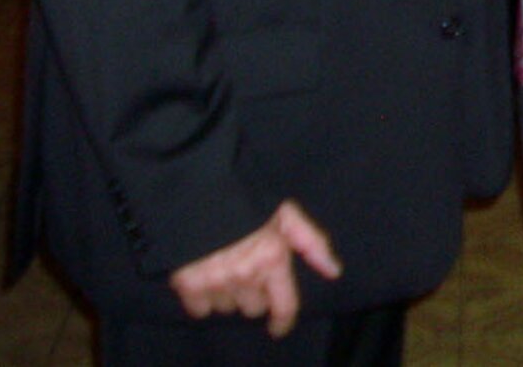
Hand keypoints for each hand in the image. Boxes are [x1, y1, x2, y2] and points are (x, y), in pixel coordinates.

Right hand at [168, 200, 340, 337]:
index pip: (284, 306)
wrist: (198, 195)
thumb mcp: (287, 215)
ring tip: (225, 268)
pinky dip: (203, 298)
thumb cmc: (247, 202)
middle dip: (254, 294)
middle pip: (254, 308)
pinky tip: (206, 277)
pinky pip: (201, 310)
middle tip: (248, 271)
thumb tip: (333, 272)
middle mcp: (246, 275)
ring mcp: (216, 282)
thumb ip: (312, 243)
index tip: (278, 328)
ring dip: (229, 295)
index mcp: (272, 258)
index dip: (283, 322)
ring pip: (228, 308)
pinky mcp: (188, 285)